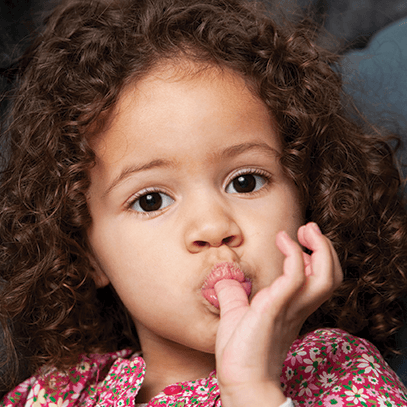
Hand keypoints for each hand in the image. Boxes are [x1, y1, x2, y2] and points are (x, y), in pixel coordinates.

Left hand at [214, 222, 342, 406]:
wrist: (238, 378)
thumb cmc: (239, 350)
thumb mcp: (236, 313)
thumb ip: (234, 294)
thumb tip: (225, 279)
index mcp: (293, 306)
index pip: (320, 279)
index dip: (318, 257)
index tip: (301, 241)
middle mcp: (298, 306)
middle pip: (332, 275)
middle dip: (326, 247)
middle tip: (308, 229)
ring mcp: (290, 307)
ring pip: (326, 277)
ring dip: (320, 248)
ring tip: (303, 230)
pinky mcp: (275, 306)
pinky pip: (295, 277)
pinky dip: (293, 254)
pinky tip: (281, 240)